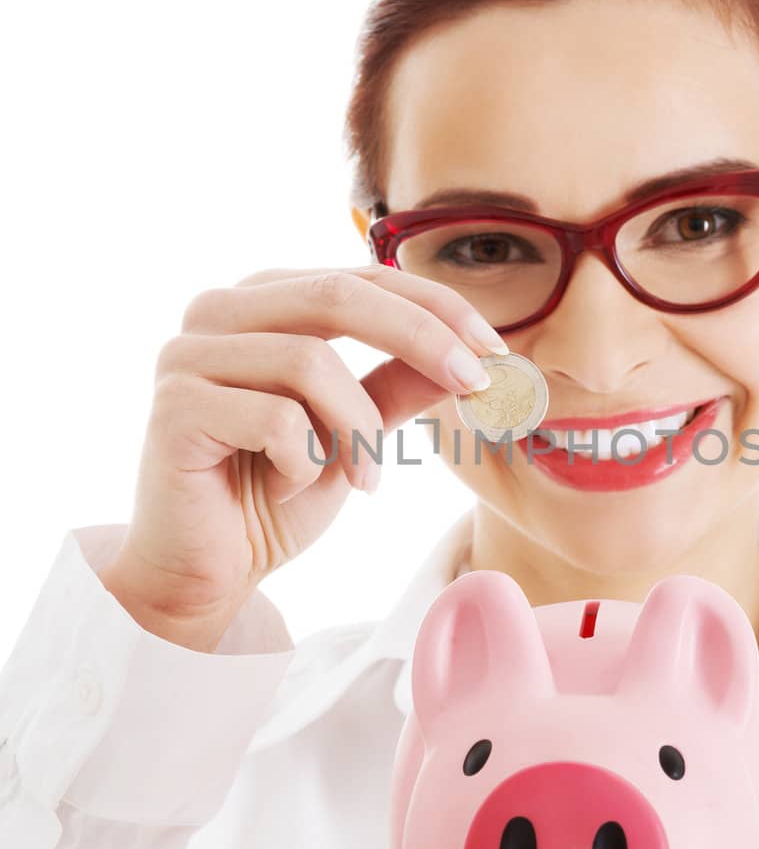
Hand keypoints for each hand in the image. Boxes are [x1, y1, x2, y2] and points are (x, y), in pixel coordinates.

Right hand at [98, 265, 503, 649]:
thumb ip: (399, 384)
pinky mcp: (174, 408)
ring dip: (357, 431)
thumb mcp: (355, 433)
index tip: (494, 350)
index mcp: (262, 301)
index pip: (360, 277)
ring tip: (362, 481)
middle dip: (421, 338)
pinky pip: (274, 418)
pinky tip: (286, 491)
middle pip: (337, 294)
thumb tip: (473, 350)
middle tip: (473, 384)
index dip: (435, 307)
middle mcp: (217, 311)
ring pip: (310, 361)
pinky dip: (304, 463)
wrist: (207, 572)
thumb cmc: (274, 496)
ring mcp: (186, 355)